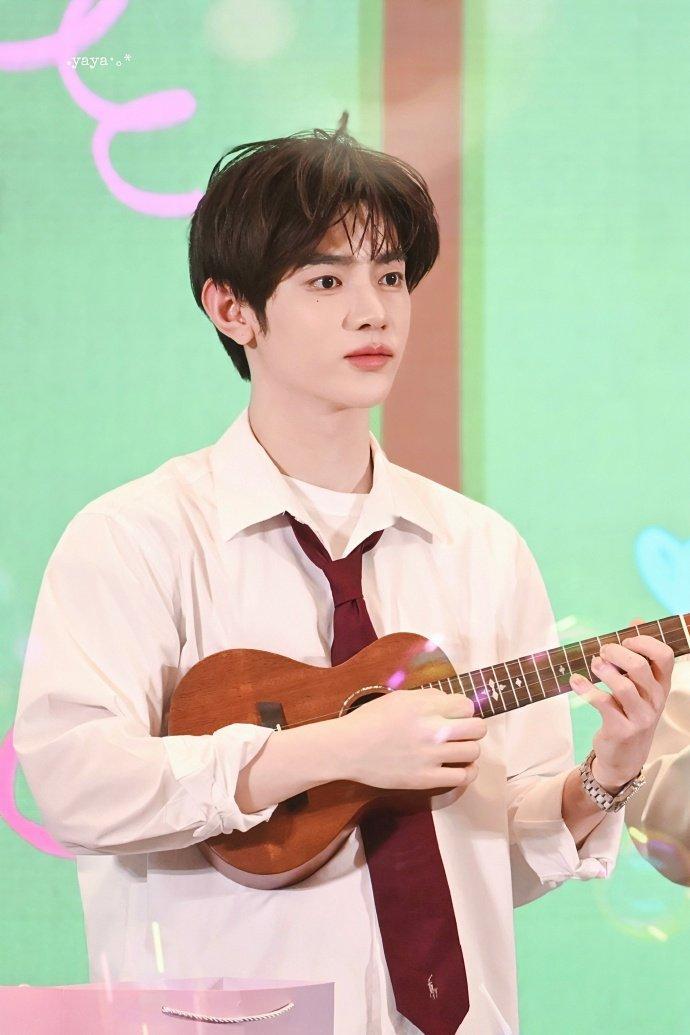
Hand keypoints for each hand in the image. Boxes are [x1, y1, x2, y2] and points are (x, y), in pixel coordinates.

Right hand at [339, 687, 487, 790]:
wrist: (348, 748)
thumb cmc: (371, 719)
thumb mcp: (399, 697)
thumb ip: (429, 697)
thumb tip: (452, 702)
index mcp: (425, 707)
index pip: (467, 706)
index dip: (463, 710)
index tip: (454, 715)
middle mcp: (432, 730)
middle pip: (477, 728)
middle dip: (472, 728)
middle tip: (461, 732)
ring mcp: (430, 756)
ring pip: (473, 751)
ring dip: (469, 749)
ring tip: (458, 749)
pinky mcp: (425, 779)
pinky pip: (462, 777)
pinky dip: (467, 772)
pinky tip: (461, 767)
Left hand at [569, 616, 674, 792]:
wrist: (624, 756)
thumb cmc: (629, 712)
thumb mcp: (639, 687)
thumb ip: (638, 655)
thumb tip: (636, 620)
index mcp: (661, 685)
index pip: (664, 656)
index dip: (643, 641)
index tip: (625, 640)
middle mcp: (655, 700)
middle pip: (639, 666)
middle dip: (616, 653)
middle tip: (602, 651)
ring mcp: (640, 717)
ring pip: (623, 685)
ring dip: (602, 670)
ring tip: (592, 664)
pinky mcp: (622, 730)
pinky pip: (602, 703)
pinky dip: (585, 688)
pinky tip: (575, 680)